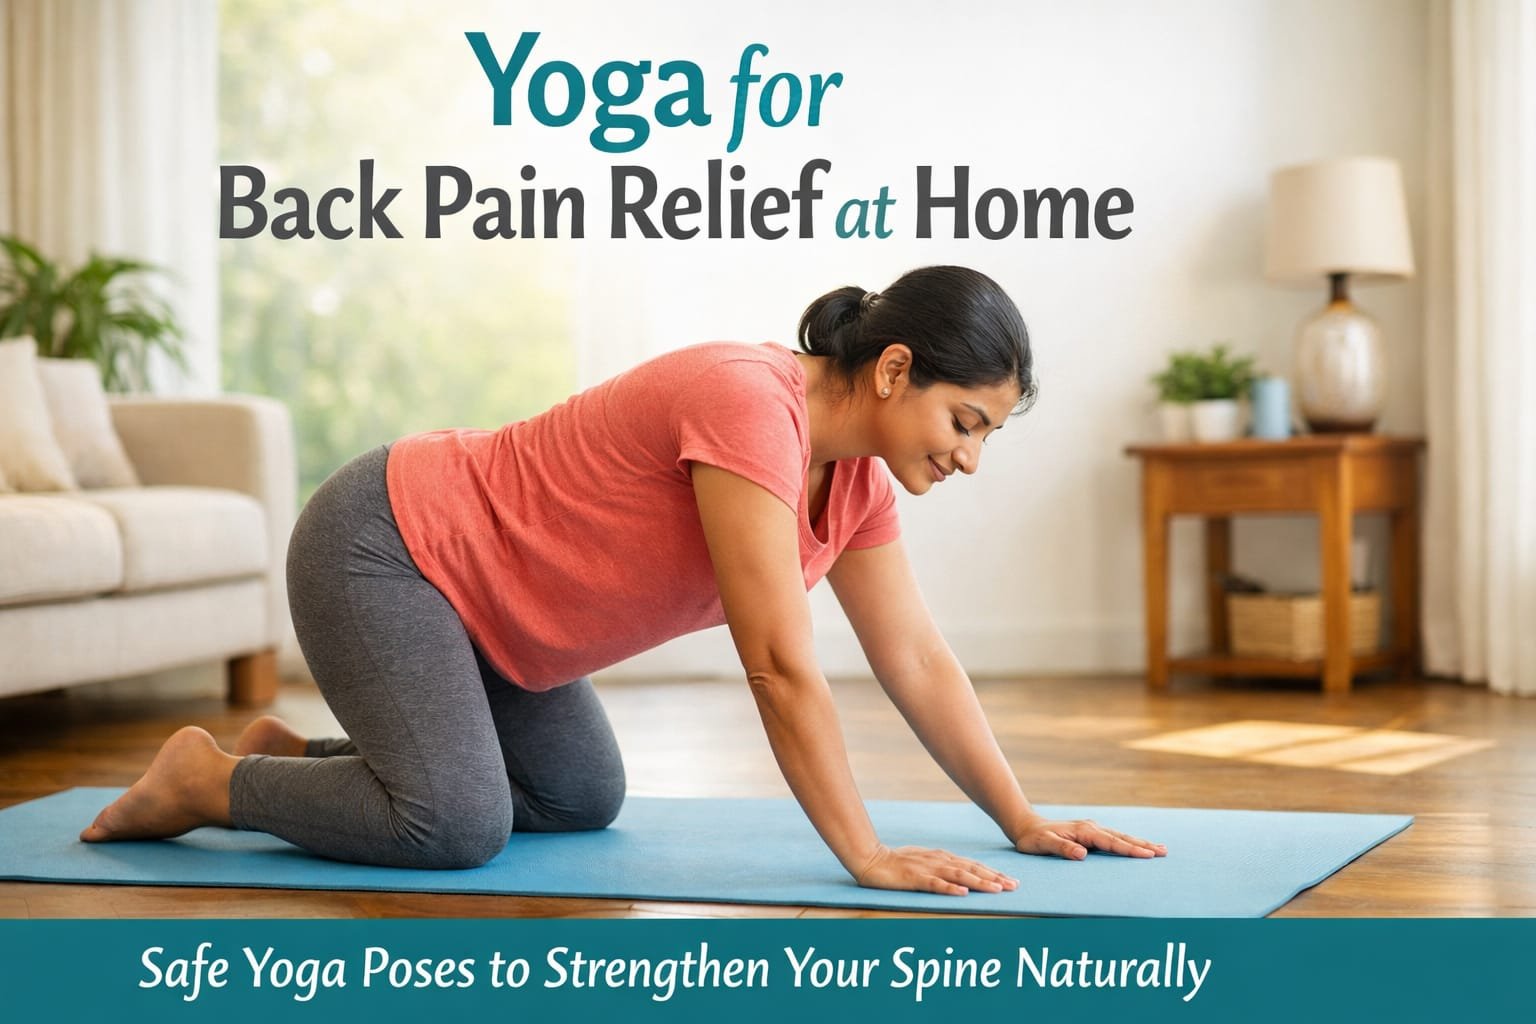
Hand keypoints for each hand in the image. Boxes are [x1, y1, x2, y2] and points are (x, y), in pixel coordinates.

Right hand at [854, 844, 1019, 895]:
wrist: (871, 859)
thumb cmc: (898, 863)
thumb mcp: (925, 862)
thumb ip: (943, 868)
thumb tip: (963, 878)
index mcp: (942, 857)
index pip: (973, 865)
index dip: (992, 873)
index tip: (1010, 881)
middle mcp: (939, 861)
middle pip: (971, 869)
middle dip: (994, 878)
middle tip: (1013, 886)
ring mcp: (927, 869)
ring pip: (958, 876)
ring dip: (979, 883)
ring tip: (996, 889)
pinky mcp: (914, 878)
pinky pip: (935, 884)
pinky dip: (949, 888)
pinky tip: (962, 893)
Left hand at [1013, 818, 1166, 859]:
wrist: (1026, 827)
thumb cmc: (1034, 839)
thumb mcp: (1043, 845)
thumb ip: (1062, 848)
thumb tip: (1082, 854)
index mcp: (1084, 831)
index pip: (1111, 842)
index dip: (1130, 849)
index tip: (1147, 854)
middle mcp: (1091, 828)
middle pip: (1121, 838)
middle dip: (1143, 845)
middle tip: (1163, 852)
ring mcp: (1092, 829)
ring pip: (1120, 837)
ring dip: (1139, 843)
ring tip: (1159, 849)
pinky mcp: (1090, 833)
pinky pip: (1114, 838)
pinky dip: (1128, 842)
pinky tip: (1137, 846)